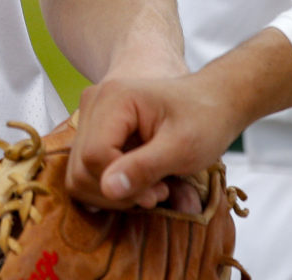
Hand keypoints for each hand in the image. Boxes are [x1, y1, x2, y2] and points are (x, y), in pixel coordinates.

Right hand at [65, 70, 246, 211]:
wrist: (212, 101)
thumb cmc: (203, 118)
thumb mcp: (182, 147)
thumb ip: (144, 167)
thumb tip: (108, 189)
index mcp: (114, 98)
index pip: (95, 156)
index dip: (123, 183)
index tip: (160, 191)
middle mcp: (94, 103)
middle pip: (81, 168)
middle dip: (118, 191)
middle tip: (158, 192)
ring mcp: (91, 116)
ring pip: (80, 174)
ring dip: (114, 192)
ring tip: (153, 187)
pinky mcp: (94, 131)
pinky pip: (87, 171)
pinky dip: (111, 185)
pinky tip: (141, 181)